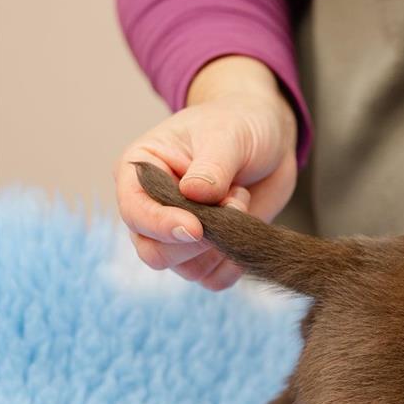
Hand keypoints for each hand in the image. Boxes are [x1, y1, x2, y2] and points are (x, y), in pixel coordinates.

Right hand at [114, 56, 297, 289]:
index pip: (135, 213)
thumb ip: (210, 167)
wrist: (268, 138)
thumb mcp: (226, 135)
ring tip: (240, 202)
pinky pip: (212, 278)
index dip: (161, 225)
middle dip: (198, 240)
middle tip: (234, 202)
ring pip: (185, 269)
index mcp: (140, 172)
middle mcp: (152, 208)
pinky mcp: (209, 251)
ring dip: (221, 246)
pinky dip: (233, 264)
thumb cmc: (238, 124)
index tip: (197, 226)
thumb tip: (193, 195)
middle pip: (154, 252)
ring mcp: (179, 233)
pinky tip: (248, 229)